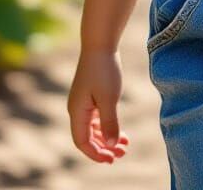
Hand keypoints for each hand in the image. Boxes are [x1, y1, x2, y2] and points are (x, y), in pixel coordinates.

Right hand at [68, 48, 129, 164]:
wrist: (100, 43)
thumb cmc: (104, 70)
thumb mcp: (109, 98)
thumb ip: (109, 123)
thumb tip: (111, 145)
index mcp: (77, 112)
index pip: (82, 142)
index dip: (96, 153)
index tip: (112, 159)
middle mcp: (76, 109)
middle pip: (87, 137)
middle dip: (104, 148)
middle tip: (122, 154)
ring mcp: (82, 102)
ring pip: (93, 128)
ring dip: (107, 138)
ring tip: (125, 144)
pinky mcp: (90, 94)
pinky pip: (96, 118)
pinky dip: (106, 126)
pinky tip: (120, 129)